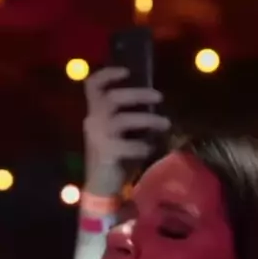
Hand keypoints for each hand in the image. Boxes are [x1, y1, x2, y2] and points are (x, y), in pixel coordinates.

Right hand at [83, 66, 169, 196]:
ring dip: (148, 119)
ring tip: (166, 123)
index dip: (107, 74)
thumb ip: (127, 118)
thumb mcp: (118, 133)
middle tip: (160, 96)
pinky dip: (143, 146)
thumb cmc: (114, 158)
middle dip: (139, 94)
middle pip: (113, 97)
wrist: (101, 187)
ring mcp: (98, 137)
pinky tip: (151, 149)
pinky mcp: (106, 153)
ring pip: (123, 119)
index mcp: (94, 114)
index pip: (92, 86)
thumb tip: (152, 103)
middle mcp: (93, 121)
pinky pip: (128, 145)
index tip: (127, 71)